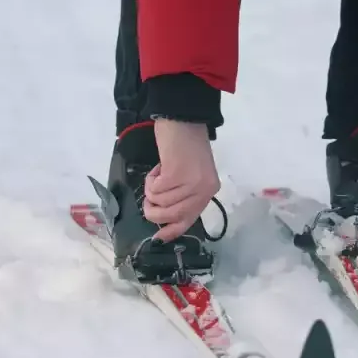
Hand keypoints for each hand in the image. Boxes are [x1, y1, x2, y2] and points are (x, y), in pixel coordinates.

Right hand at [143, 119, 219, 241]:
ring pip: (159, 202)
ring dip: (151, 190)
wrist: (183, 120)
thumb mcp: (191, 175)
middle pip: (170, 216)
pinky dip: (150, 179)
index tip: (158, 237)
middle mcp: (203, 191)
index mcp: (208, 191)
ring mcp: (191, 184)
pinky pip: (154, 189)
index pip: (189, 219)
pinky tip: (158, 167)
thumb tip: (166, 219)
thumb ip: (184, 195)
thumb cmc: (186, 145)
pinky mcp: (176, 175)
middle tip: (149, 195)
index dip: (172, 231)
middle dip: (153, 210)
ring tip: (158, 174)